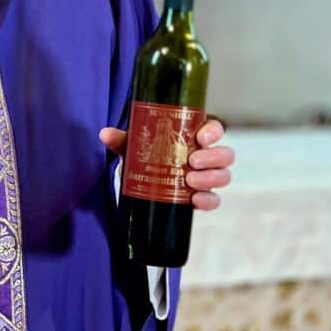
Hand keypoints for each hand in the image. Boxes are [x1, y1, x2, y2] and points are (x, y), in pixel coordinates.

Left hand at [99, 118, 233, 210]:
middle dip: (212, 158)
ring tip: (189, 181)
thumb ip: (123, 139)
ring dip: (210, 178)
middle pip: (225, 154)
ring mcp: (208, 177)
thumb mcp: (136, 146)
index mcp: (195, 137)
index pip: (215, 129)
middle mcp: (207, 156)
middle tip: (191, 161)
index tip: (200, 137)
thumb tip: (105, 134)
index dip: (213, 132)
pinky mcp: (204, 196)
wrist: (146, 180)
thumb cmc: (147, 155)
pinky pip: (214, 200)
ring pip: (223, 176)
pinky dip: (208, 200)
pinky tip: (194, 200)